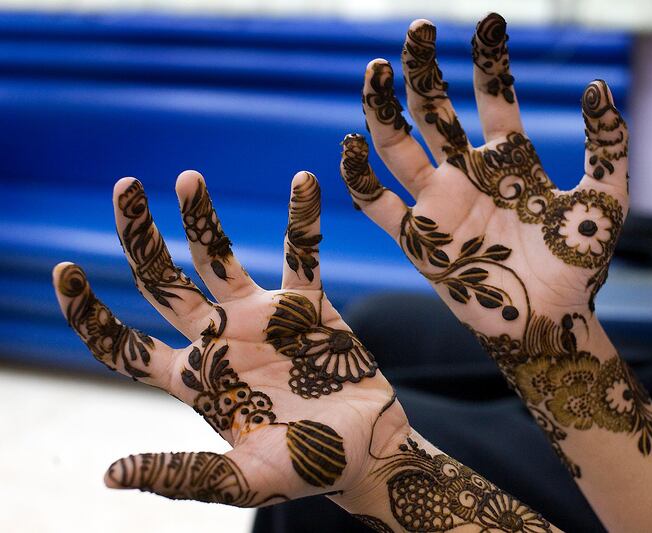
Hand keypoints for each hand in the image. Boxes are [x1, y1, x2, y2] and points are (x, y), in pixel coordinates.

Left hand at [53, 171, 408, 506]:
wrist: (367, 450)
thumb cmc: (308, 469)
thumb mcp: (244, 478)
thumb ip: (185, 474)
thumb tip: (109, 475)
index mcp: (195, 378)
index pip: (125, 343)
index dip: (90, 312)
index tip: (64, 270)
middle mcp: (219, 338)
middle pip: (164, 280)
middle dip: (140, 236)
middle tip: (124, 186)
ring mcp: (262, 316)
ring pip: (220, 256)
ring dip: (202, 217)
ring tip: (187, 177)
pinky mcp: (307, 304)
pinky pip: (302, 253)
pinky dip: (303, 219)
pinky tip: (303, 181)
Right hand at [339, 14, 651, 477]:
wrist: (550, 321)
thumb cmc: (578, 265)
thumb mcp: (604, 200)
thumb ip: (607, 145)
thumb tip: (596, 84)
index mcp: (509, 160)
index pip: (493, 96)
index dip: (489, 60)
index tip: (489, 21)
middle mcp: (468, 174)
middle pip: (434, 110)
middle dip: (423, 69)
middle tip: (417, 29)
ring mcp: (439, 204)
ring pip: (398, 146)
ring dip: (383, 108)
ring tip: (374, 70)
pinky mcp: (418, 240)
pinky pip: (378, 204)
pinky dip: (359, 176)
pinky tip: (348, 143)